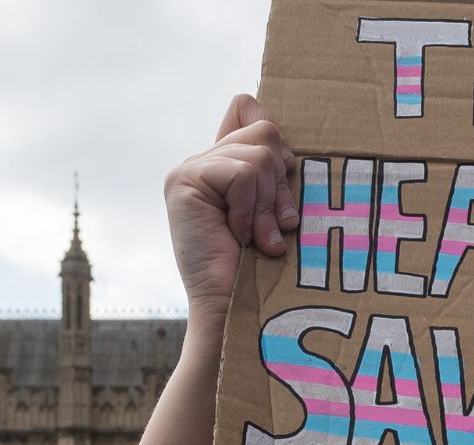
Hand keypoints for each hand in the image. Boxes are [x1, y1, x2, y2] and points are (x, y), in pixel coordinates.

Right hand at [166, 94, 299, 327]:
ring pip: (258, 154)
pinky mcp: (183, 182)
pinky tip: (240, 235)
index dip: (275, 137)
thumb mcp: (276, 210)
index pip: (247, 107)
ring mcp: (188, 170)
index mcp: (223, 163)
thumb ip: (275, 175)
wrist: (235, 307)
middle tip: (275, 225)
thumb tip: (290, 149)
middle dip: (281, 183)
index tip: (286, 174)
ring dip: (268, 203)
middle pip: (264, 132)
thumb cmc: (263, 267)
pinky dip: (250, 209)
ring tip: (260, 237)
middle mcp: (201, 161)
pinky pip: (242, 175)